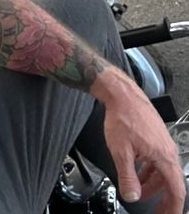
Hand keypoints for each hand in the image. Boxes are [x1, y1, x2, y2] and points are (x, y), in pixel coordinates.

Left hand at [98, 68, 185, 212]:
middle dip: (163, 198)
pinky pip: (156, 159)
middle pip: (170, 182)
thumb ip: (127, 177)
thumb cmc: (123, 117)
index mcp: (164, 157)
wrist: (121, 94)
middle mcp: (168, 150)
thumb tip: (131, 196)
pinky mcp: (155, 136)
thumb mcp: (121, 152)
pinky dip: (148, 169)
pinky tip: (136, 170)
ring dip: (152, 183)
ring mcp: (162, 142)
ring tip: (139, 190)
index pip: (176, 190)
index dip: (173, 207)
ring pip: (162, 170)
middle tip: (156, 211)